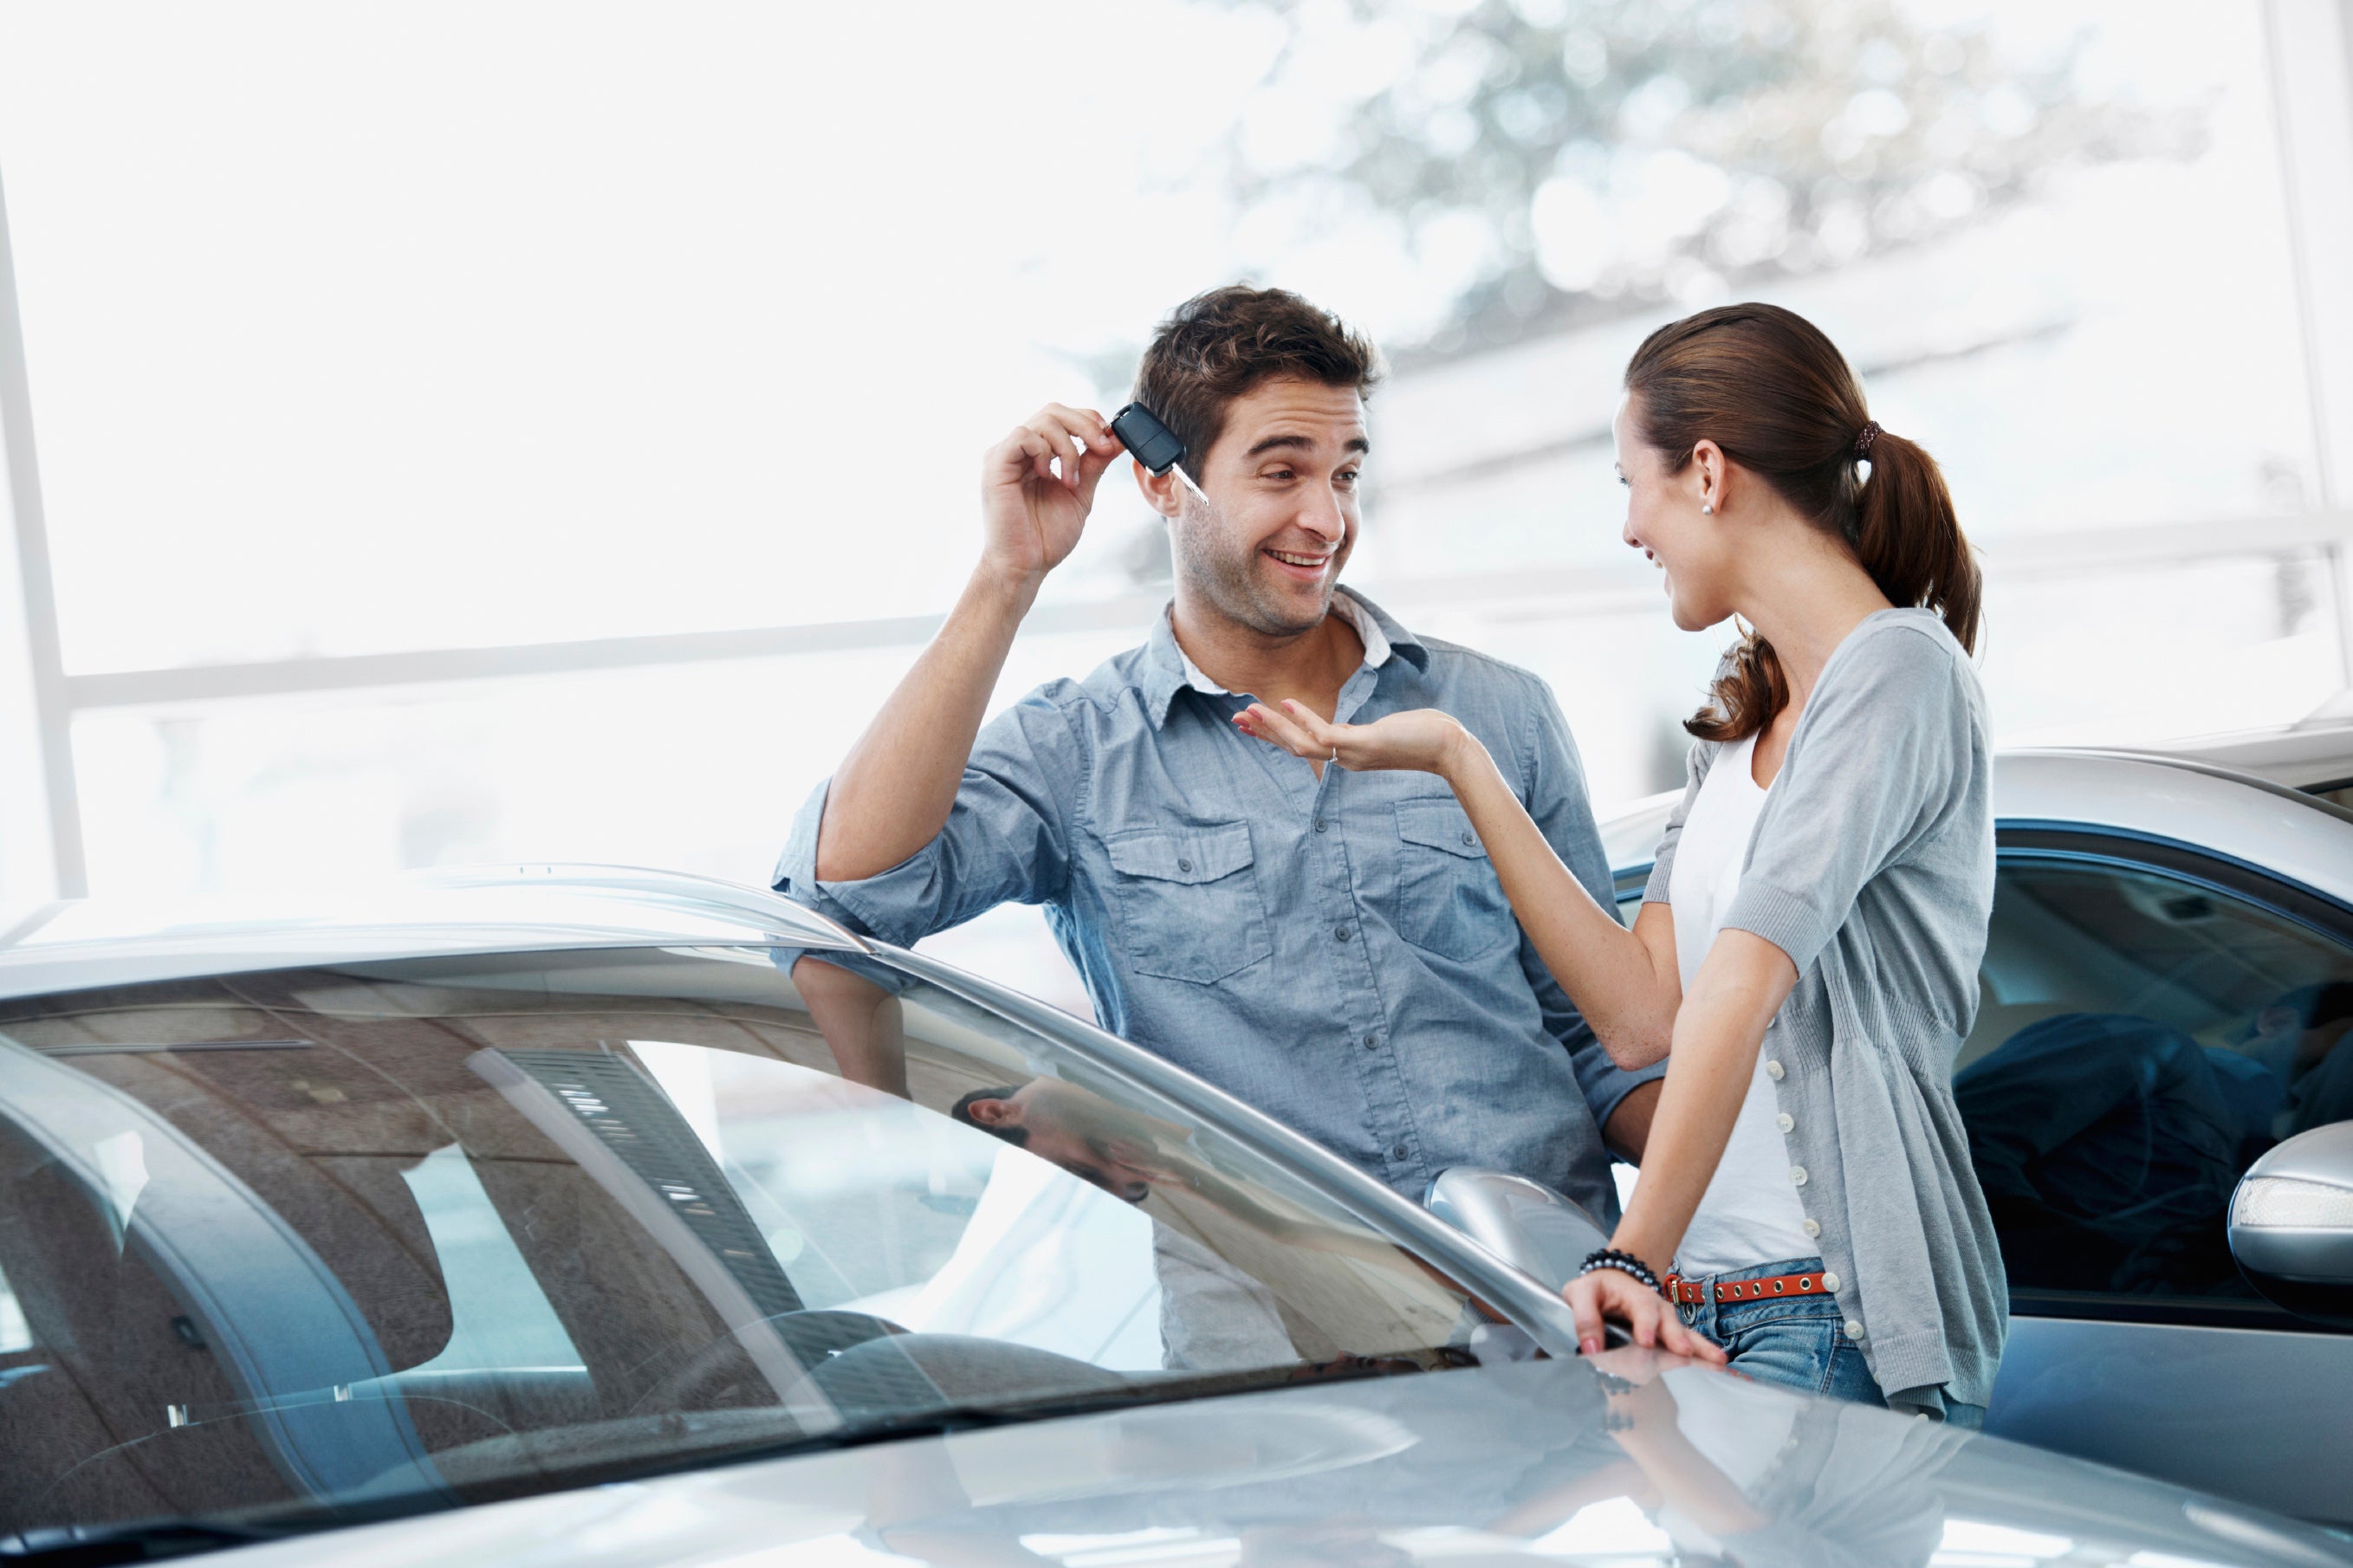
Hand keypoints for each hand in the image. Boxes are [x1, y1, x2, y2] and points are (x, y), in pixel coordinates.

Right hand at [980, 403, 1120, 589]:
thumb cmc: (1047, 535)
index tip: (1110, 443)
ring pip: (1042, 421)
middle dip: (1085, 425)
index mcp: (1037, 454)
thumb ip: (1095, 463)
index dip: (1089, 421)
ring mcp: (1005, 454)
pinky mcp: (995, 464)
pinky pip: (1022, 436)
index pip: (1063, 417)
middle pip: (1054, 410)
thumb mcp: (1080, 492)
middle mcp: (1019, 449)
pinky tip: (1047, 476)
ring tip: (1071, 480)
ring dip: (1067, 448)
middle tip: (1102, 449)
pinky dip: (1043, 451)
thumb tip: (1119, 437)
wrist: (1026, 565)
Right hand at [1233, 699, 1476, 777]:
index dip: (1276, 735)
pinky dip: (1303, 719)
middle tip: (1236, 719)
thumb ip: (1368, 733)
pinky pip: (1326, 735)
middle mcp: (1346, 759)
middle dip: (1265, 733)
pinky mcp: (1365, 745)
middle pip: (1295, 748)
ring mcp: (1353, 754)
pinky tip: (1286, 703)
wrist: (1450, 748)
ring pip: (1303, 744)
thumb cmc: (1425, 736)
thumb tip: (1361, 730)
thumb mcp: (1388, 732)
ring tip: (1249, 712)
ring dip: (1274, 728)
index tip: (1252, 725)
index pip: (1304, 746)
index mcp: (1348, 755)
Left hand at [1564, 1269, 1727, 1363]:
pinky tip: (1718, 1363)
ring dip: (1698, 1348)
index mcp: (1634, 1294)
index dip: (1644, 1324)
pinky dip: (1703, 1355)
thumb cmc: (1596, 1289)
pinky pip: (1689, 1346)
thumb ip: (1583, 1318)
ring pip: (1683, 1336)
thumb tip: (1591, 1348)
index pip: (1642, 1308)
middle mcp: (1656, 1309)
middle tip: (1682, 1352)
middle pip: (1668, 1323)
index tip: (1645, 1341)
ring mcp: (1666, 1324)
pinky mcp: (1669, 1338)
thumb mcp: (1580, 1294)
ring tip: (1716, 1360)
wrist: (1612, 1282)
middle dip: (1674, 1338)